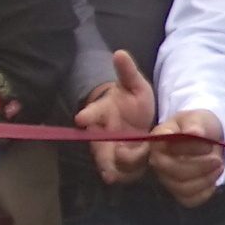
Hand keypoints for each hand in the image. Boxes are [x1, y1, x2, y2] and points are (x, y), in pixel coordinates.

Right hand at [76, 49, 157, 186]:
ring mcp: (110, 149)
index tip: (81, 119)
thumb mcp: (134, 84)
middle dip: (104, 159)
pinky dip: (131, 172)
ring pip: (110, 164)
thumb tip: (120, 53)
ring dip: (123, 166)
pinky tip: (143, 167)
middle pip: (97, 149)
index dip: (87, 116)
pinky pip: (123, 172)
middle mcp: (101, 134)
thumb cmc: (131, 99)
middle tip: (113, 164)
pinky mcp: (122, 162)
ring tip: (138, 159)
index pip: (91, 113)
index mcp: (102, 112)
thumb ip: (127, 71)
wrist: (135, 117)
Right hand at [150, 108, 224, 206]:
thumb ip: (195, 124)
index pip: (167, 148)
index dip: (189, 149)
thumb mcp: (198, 118)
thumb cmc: (197, 126)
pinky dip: (204, 193)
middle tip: (218, 160)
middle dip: (199, 167)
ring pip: (181, 188)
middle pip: (173, 171)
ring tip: (219, 167)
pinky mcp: (178, 192)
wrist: (206, 138)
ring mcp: (167, 179)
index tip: (208, 145)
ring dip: (205, 180)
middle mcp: (157, 161)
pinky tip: (214, 182)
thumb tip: (193, 132)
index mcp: (159, 140)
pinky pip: (189, 200)